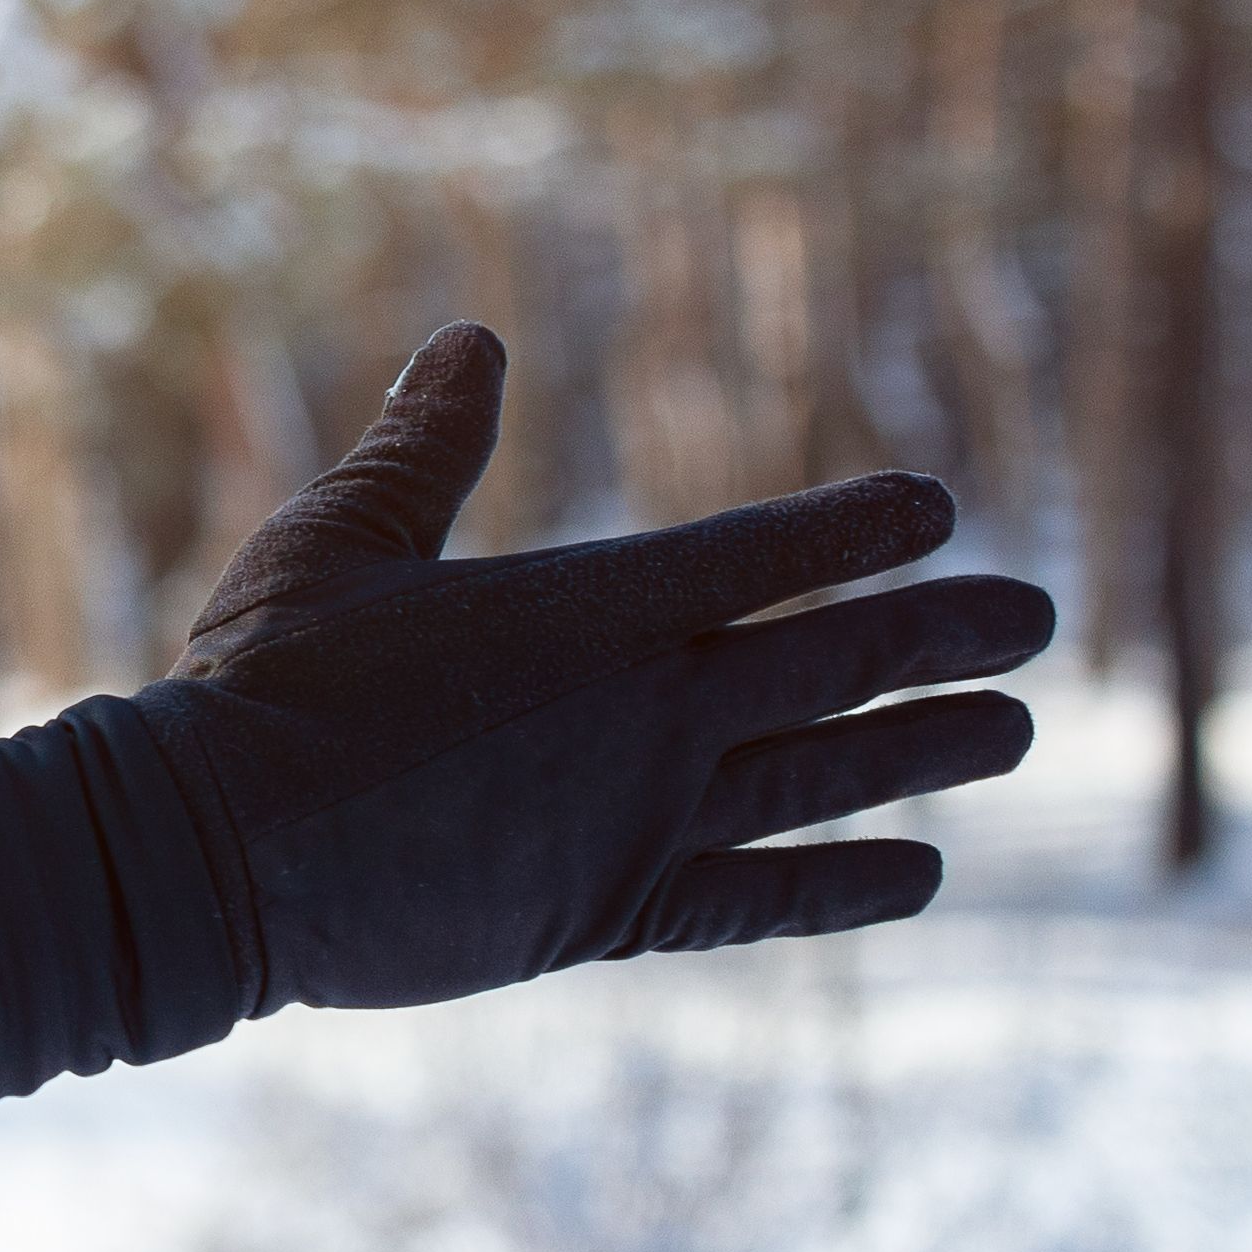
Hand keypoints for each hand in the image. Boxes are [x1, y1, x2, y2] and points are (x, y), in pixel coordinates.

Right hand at [131, 322, 1054, 1010]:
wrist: (217, 856)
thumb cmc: (264, 685)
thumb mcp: (338, 538)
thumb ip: (425, 447)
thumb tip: (475, 339)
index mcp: (594, 608)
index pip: (766, 553)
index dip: (859, 529)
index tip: (936, 509)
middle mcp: (650, 711)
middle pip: (837, 661)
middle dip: (945, 634)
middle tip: (1034, 617)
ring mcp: (643, 817)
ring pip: (830, 775)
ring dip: (931, 749)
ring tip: (1015, 731)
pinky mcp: (612, 912)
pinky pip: (763, 898)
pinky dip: (847, 883)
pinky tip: (921, 873)